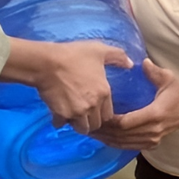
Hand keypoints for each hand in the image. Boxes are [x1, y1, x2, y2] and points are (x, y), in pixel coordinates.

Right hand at [3, 39, 128, 132]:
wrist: (48, 62)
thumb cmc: (74, 54)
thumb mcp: (99, 50)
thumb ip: (117, 56)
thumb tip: (131, 64)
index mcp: (104, 93)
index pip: (108, 115)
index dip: (101, 112)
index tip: (95, 107)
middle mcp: (93, 105)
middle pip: (96, 124)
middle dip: (90, 120)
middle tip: (84, 112)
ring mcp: (77, 112)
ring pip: (81, 128)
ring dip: (77, 123)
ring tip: (72, 114)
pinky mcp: (61, 114)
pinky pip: (61, 124)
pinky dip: (59, 121)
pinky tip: (57, 112)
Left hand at [95, 61, 178, 150]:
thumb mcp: (169, 79)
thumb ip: (154, 71)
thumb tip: (142, 62)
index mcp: (155, 114)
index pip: (126, 122)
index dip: (110, 121)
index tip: (97, 113)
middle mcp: (152, 130)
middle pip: (121, 135)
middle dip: (103, 130)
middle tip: (86, 123)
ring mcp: (152, 139)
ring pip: (123, 143)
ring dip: (106, 138)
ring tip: (91, 131)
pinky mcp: (151, 144)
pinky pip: (128, 146)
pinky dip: (114, 143)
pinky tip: (103, 137)